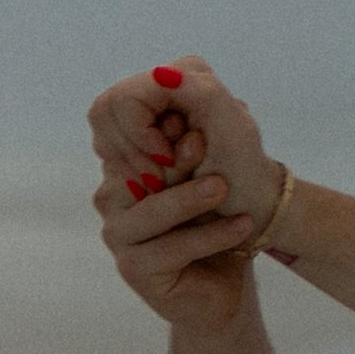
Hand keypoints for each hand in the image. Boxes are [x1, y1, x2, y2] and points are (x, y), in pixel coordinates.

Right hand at [87, 57, 274, 329]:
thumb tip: (168, 73)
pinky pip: (170, 247)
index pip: (116, 129)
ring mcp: (118, 232)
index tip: (193, 128)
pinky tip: (241, 226)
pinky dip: (208, 235)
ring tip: (224, 187)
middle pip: (133, 169)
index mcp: (127, 162)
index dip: (149, 126)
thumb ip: (196, 116)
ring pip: (150, 208)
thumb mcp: (217, 156)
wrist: (230, 279)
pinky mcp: (133, 268)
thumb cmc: (225, 211)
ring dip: (189, 196)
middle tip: (203, 145)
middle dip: (172, 159)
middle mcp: (113, 193)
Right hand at [91, 57, 284, 224]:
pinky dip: (124, 167)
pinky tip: (150, 178)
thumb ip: (204, 93)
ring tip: (158, 181)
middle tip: (158, 179)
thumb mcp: (233, 130)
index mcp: (186, 72)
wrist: (244, 196)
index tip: (167, 161)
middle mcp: (160, 80)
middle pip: (105, 111)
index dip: (139, 135)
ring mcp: (142, 102)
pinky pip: (105, 143)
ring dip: (126, 162)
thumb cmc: (242, 166)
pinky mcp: (130, 126)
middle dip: (130, 151)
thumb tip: (162, 73)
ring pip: (101, 129)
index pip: (125, 98)